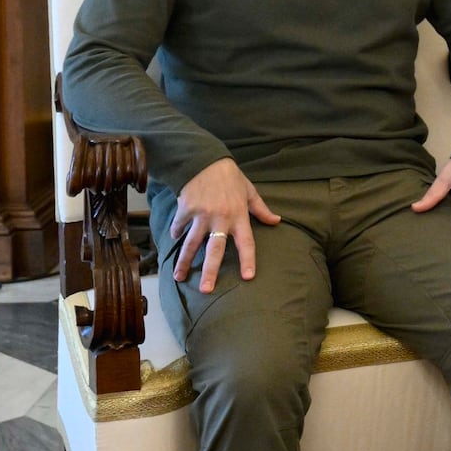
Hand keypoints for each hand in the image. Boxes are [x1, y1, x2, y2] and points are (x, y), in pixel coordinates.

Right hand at [169, 160, 280, 293]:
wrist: (204, 160)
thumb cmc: (230, 177)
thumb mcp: (249, 191)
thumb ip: (261, 209)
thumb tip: (277, 221)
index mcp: (239, 215)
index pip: (246, 241)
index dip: (248, 259)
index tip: (248, 277)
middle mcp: (220, 218)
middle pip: (215, 249)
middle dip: (210, 271)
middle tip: (206, 290)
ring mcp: (201, 215)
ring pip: (192, 243)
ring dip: (184, 262)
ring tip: (178, 277)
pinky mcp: (185, 209)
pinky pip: (179, 226)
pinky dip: (176, 233)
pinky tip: (173, 239)